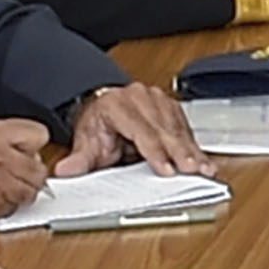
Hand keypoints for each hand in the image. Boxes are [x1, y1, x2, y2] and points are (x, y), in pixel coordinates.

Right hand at [0, 117, 49, 225]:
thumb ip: (2, 135)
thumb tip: (24, 144)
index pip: (39, 134)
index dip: (33, 144)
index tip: (28, 150)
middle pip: (40, 168)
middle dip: (31, 172)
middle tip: (18, 173)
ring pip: (31, 191)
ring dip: (22, 191)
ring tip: (5, 187)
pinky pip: (14, 208)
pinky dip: (8, 206)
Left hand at [56, 81, 213, 179]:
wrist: (105, 107)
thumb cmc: (100, 126)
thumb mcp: (87, 142)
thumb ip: (79, 159)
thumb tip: (66, 171)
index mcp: (117, 104)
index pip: (140, 129)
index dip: (155, 150)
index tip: (166, 168)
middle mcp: (139, 97)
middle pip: (164, 128)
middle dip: (180, 151)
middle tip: (192, 169)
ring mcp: (157, 99)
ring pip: (178, 127)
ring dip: (192, 149)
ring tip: (203, 168)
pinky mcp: (171, 106)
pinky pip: (185, 126)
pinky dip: (194, 144)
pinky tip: (202, 159)